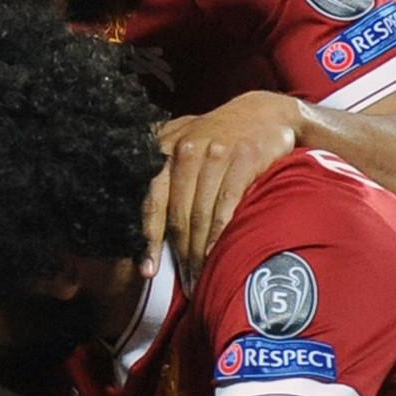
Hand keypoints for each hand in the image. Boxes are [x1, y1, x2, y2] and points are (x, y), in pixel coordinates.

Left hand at [153, 91, 305, 271]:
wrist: (266, 112)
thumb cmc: (219, 134)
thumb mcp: (184, 139)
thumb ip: (160, 166)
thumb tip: (130, 208)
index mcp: (166, 148)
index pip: (151, 200)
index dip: (148, 239)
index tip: (147, 270)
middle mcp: (187, 149)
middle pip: (176, 213)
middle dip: (179, 254)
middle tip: (185, 284)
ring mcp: (216, 154)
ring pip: (200, 213)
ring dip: (199, 251)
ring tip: (200, 277)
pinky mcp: (244, 159)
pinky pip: (227, 204)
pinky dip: (220, 233)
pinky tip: (216, 254)